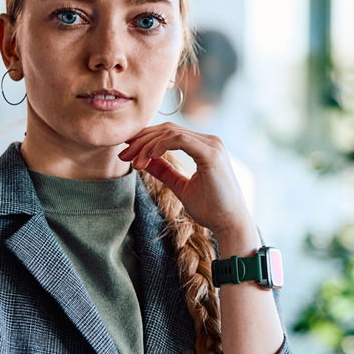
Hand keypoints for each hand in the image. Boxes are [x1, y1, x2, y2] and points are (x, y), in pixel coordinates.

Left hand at [118, 123, 253, 238]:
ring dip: (147, 145)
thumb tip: (145, 161)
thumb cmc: (211, 209)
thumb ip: (164, 171)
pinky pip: (179, 140)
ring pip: (170, 132)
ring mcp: (212, 145)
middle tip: (123, 155)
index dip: (145, 139)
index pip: (169, 132)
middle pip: (167, 129)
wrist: (230, 224)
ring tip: (133, 162)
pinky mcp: (211, 154)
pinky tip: (148, 159)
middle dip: (141, 140)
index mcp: (204, 146)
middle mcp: (210, 141)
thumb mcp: (180, 186)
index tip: (127, 152)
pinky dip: (159, 147)